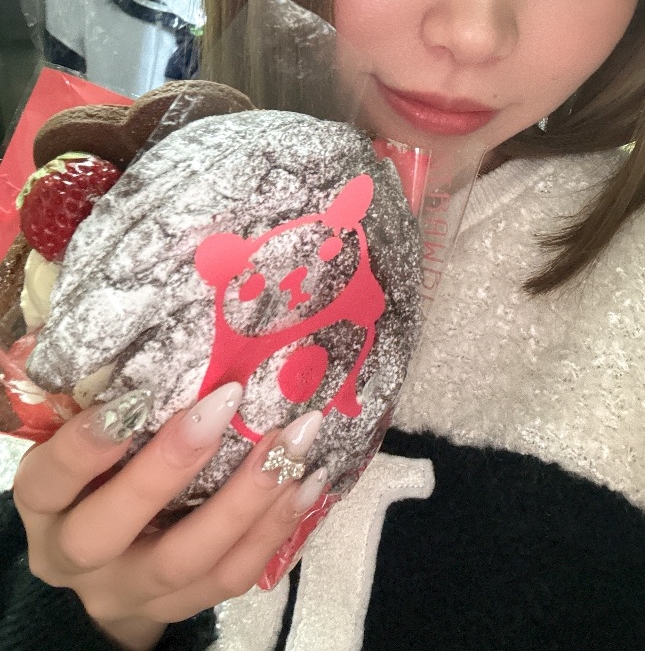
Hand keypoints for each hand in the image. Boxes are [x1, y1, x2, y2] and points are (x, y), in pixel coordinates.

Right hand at [13, 384, 327, 650]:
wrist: (106, 572)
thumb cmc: (98, 480)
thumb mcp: (84, 448)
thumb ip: (109, 406)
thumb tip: (170, 328)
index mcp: (46, 507)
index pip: (51, 480)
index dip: (87, 444)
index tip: (138, 395)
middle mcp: (77, 558)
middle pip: (113, 526)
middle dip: (172, 464)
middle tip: (227, 400)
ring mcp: (130, 591)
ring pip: (186, 559)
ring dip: (247, 497)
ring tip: (293, 439)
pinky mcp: (180, 607)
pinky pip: (231, 577)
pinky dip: (274, 528)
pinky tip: (307, 481)